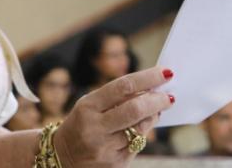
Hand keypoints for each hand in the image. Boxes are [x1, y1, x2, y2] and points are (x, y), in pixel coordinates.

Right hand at [53, 67, 174, 167]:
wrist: (62, 158)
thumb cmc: (83, 123)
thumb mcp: (91, 105)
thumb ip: (117, 97)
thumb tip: (152, 88)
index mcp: (88, 107)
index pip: (123, 87)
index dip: (148, 78)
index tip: (165, 72)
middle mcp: (95, 128)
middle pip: (135, 110)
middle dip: (157, 100)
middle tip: (169, 96)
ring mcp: (104, 148)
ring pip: (140, 129)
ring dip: (154, 116)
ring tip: (158, 108)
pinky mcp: (115, 163)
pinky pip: (138, 145)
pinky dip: (144, 132)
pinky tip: (144, 125)